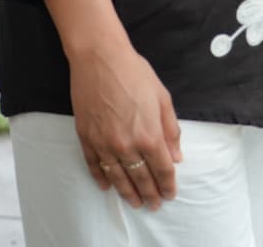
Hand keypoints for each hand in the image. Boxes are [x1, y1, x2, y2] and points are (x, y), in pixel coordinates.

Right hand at [69, 39, 182, 211]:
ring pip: (117, 178)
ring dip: (127, 193)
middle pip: (141, 179)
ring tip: (135, 202)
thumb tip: (176, 155)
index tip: (170, 194)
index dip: (168, 184)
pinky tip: (107, 186)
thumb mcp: (162, 96)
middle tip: (153, 204)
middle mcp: (127, 145)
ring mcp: (104, 144)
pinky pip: (94, 166)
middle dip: (150, 194)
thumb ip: (170, 129)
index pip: (162, 169)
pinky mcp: (87, 138)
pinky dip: (101, 178)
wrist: (100, 58)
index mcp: (149, 134)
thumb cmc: (134, 72)